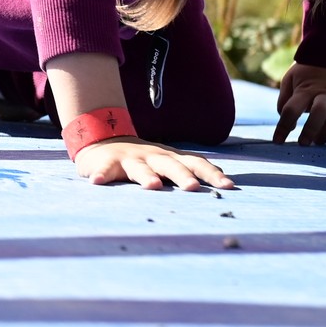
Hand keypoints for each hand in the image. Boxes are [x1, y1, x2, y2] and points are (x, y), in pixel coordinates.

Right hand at [74, 137, 235, 190]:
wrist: (104, 139)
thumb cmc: (143, 158)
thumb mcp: (168, 162)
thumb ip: (190, 169)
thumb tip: (225, 177)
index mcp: (171, 158)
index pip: (196, 162)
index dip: (211, 173)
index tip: (229, 186)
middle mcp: (153, 156)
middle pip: (170, 165)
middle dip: (182, 176)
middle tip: (193, 188)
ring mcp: (130, 159)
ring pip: (139, 168)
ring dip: (145, 176)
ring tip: (152, 186)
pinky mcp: (106, 163)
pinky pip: (104, 170)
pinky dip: (101, 175)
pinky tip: (97, 182)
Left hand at [273, 62, 325, 144]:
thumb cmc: (307, 70)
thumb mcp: (290, 79)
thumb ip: (285, 100)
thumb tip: (287, 122)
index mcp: (305, 89)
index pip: (291, 109)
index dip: (283, 126)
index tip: (278, 141)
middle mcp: (324, 92)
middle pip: (318, 112)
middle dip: (310, 130)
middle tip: (304, 143)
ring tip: (319, 141)